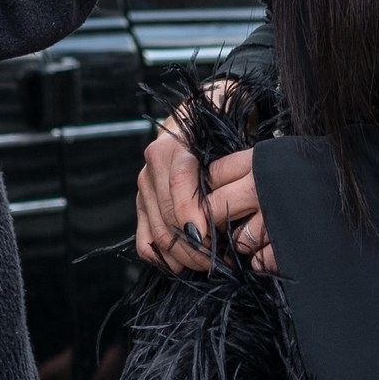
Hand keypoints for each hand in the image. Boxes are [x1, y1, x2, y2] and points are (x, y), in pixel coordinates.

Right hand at [133, 91, 273, 273]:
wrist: (202, 113)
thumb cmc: (224, 124)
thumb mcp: (234, 131)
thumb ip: (234, 160)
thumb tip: (237, 196)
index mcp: (175, 146)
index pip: (179, 185)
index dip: (193, 215)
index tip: (211, 237)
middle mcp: (153, 166)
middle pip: (168, 216)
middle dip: (196, 245)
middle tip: (223, 262)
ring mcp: (145, 186)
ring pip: (158, 232)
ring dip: (184, 256)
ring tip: (212, 266)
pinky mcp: (142, 204)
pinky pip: (144, 240)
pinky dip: (162, 258)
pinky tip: (183, 264)